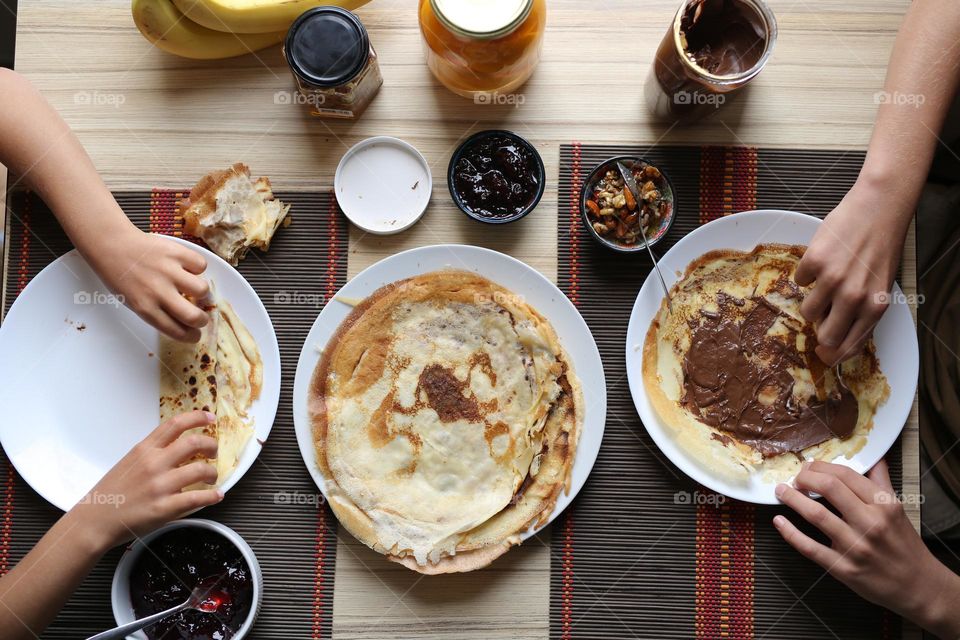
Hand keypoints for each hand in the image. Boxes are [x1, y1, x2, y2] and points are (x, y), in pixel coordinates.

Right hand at [67, 411, 222, 551]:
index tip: (209, 418)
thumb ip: (151, 452)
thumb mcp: (129, 462)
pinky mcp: (164, 507)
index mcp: (144, 450)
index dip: (196, 417)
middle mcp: (154, 464)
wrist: (94, 521)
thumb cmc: (110, 493)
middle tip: (213, 452)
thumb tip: (175, 446)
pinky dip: (212, 496)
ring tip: (211, 478)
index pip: (175, 424)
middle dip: (211, 445)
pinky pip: (197, 498)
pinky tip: (216, 495)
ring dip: (212, 473)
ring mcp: (160, 486)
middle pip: (194, 442)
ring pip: (200, 469)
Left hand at [86, 227, 209, 341]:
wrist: (112, 245)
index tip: (195, 334)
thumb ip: (156, 311)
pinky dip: (197, 267)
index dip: (191, 336)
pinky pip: (200, 265)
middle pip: (194, 316)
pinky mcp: (176, 253)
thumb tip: (184, 317)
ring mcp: (169, 271)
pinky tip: (186, 267)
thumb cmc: (120, 275)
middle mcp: (158, 292)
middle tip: (201, 316)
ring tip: (193, 288)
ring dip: (201, 291)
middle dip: (202, 320)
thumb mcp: (132, 301)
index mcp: (145, 308)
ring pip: (202, 290)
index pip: (178, 332)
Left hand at [774, 460, 959, 638]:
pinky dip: (790, 533)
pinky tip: (779, 521)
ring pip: (816, 515)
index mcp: (883, 505)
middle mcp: (870, 523)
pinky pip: (810, 548)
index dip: (821, 467)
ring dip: (792, 499)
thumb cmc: (905, 545)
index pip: (845, 475)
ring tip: (781, 492)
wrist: (918, 586)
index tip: (808, 467)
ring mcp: (855, 546)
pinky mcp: (843, 568)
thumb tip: (874, 456)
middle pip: (829, 488)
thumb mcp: (898, 508)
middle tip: (795, 478)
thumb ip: (881, 481)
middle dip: (804, 478)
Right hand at [794, 180, 909, 364]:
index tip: (823, 354)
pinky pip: (799, 281)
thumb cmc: (881, 247)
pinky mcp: (814, 262)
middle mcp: (854, 297)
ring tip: (825, 281)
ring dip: (812, 299)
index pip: (848, 345)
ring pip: (807, 310)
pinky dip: (807, 273)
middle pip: (824, 335)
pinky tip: (823, 260)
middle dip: (820, 329)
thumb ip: (863, 311)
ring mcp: (832, 280)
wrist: (878, 209)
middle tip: (821, 317)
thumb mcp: (881, 285)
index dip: (832, 354)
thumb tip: (836, 334)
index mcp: (875, 307)